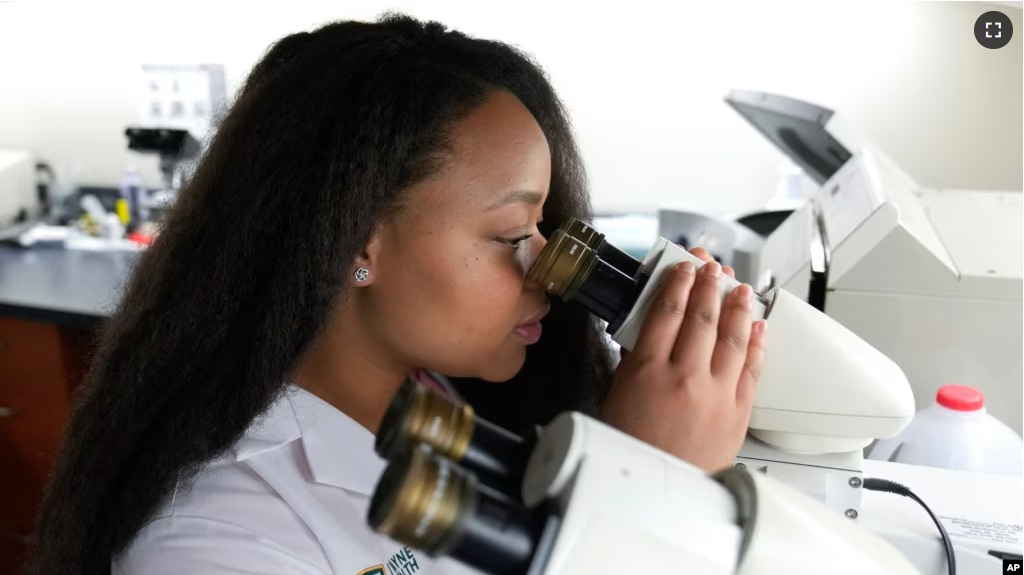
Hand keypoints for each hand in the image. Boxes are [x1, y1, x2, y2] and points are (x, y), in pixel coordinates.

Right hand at [602, 248, 766, 473]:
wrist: (658, 494)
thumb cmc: (631, 449)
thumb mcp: (617, 397)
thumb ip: (635, 361)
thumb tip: (649, 331)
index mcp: (647, 371)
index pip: (666, 312)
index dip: (677, 283)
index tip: (683, 267)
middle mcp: (685, 377)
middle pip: (702, 317)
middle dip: (709, 285)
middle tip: (713, 267)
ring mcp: (716, 394)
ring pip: (732, 337)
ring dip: (737, 307)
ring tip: (740, 288)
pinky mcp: (738, 412)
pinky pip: (751, 368)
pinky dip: (756, 343)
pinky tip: (758, 326)